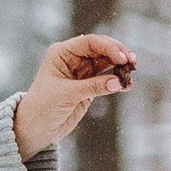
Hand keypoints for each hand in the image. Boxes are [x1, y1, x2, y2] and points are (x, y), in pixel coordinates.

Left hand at [13, 32, 136, 158]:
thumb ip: (93, 87)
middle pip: (101, 49)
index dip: (108, 47)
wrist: (36, 129)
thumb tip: (119, 82)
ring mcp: (82, 72)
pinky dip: (118, 81)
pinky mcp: (89, 86)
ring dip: (120, 67)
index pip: (89, 42)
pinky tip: (127, 85)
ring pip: (107, 63)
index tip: (122, 58)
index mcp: (62, 53)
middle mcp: (73, 58)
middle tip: (133, 62)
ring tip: (132, 73)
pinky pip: (108, 79)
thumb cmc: (43, 107)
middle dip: (118, 53)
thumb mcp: (67, 94)